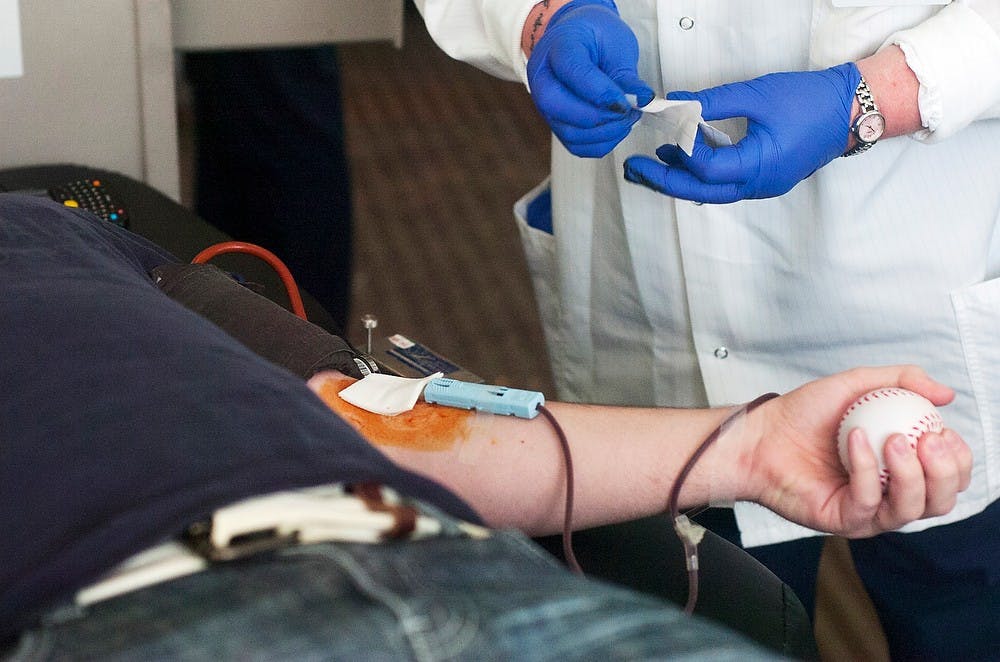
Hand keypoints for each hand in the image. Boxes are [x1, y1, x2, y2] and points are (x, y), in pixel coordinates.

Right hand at [526, 0, 653, 157]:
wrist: (580, 37)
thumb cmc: (596, 37)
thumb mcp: (616, 44)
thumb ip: (625, 75)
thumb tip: (641, 100)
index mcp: (558, 47)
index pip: (572, 71)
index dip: (600, 93)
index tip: (625, 103)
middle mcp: (543, 78)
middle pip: (556, 106)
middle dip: (597, 118)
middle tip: (626, 113)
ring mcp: (545, 105)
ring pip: (568, 132)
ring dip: (603, 133)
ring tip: (626, 119)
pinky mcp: (557, 123)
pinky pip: (576, 145)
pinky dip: (600, 144)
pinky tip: (616, 128)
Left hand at [623, 63, 859, 202]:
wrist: (852, 110)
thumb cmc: (811, 101)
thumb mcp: (758, 94)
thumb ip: (713, 100)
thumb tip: (674, 101)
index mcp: (761, 168)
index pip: (708, 168)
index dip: (683, 149)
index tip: (666, 127)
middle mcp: (758, 185)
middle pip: (700, 192)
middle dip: (664, 181)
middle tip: (632, 169)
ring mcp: (760, 186)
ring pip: (710, 192)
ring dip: (679, 179)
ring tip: (649, 164)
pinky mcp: (761, 178)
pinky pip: (723, 184)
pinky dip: (699, 174)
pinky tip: (680, 160)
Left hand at [741, 366, 971, 537]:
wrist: (760, 433)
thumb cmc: (803, 414)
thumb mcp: (858, 384)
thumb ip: (903, 380)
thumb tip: (947, 393)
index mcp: (900, 467)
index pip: (950, 477)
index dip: (957, 458)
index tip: (943, 431)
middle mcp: (889, 493)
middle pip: (941, 501)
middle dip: (945, 471)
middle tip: (928, 439)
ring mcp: (867, 510)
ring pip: (912, 509)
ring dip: (911, 473)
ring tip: (894, 439)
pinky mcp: (843, 519)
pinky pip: (868, 502)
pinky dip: (866, 468)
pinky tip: (856, 439)